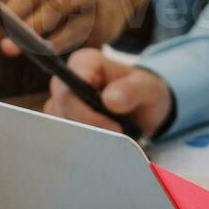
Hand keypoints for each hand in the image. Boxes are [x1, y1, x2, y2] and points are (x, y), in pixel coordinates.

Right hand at [43, 48, 174, 139]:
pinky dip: (84, 145)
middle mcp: (67, 81)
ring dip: (86, 138)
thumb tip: (110, 100)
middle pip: (61, 110)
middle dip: (88, 128)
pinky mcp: (64, 122)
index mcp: (85, 63)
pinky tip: (102, 145)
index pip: (69, 89)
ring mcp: (62, 103)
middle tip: (117, 138)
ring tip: (113, 140)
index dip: (86, 113)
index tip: (114, 128)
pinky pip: (64, 138)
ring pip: (61, 127)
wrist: (144, 108)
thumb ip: (132, 90)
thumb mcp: (148, 88)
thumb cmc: (143, 90)